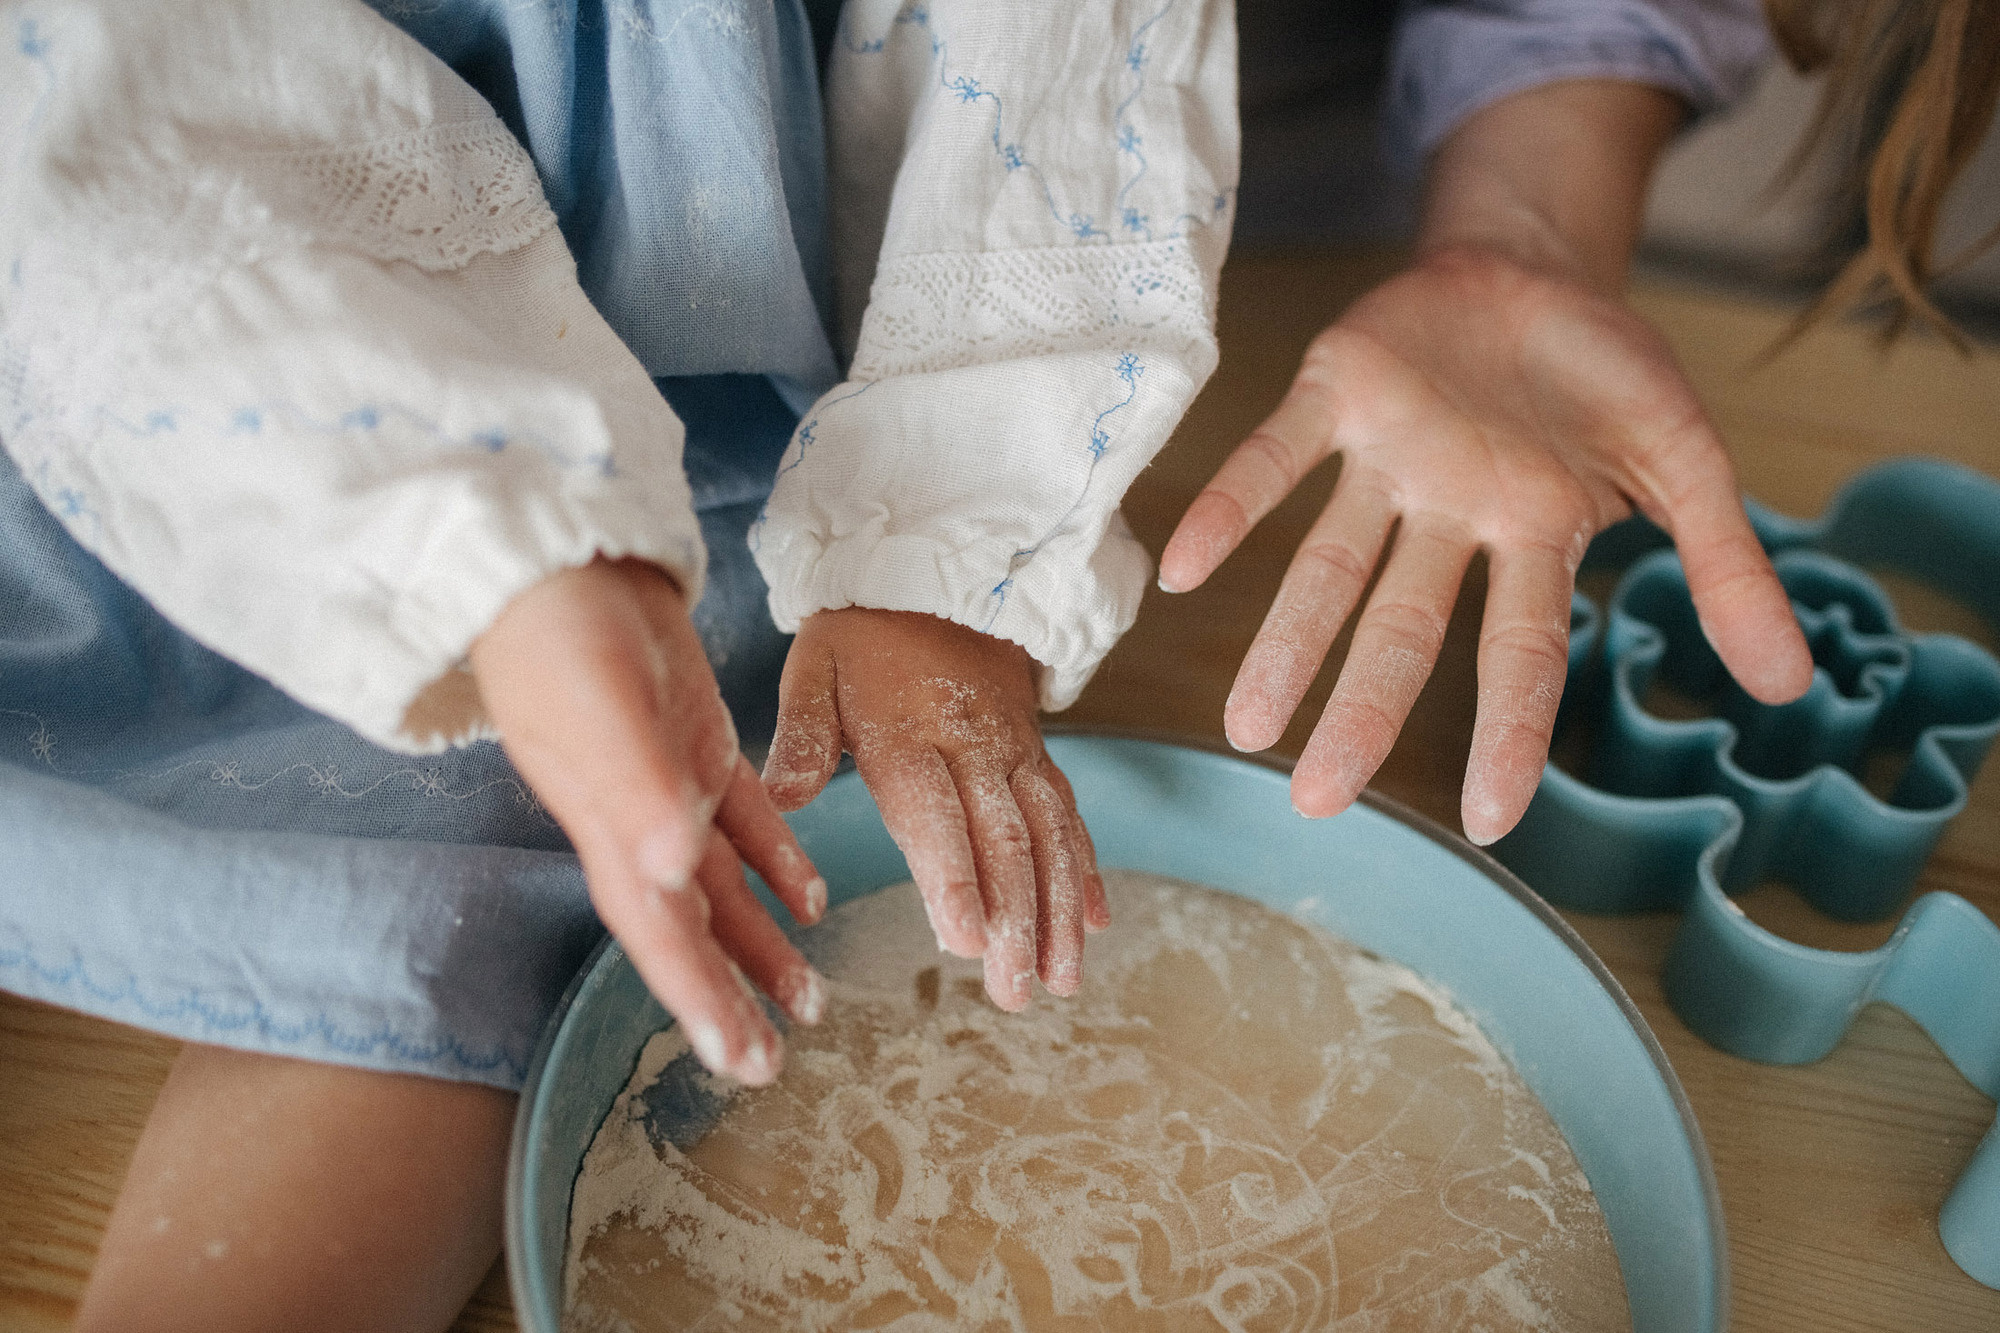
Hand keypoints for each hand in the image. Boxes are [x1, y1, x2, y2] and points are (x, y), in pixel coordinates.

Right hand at [470, 558, 828, 1085]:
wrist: (557, 554)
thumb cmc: (560, 634)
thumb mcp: (599, 712)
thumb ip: (635, 791)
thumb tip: (674, 873)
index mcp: (612, 830)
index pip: (660, 936)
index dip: (698, 1002)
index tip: (738, 1064)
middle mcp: (639, 821)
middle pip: (689, 930)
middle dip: (728, 997)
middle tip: (770, 1067)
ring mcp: (667, 780)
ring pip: (721, 886)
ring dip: (760, 942)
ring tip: (810, 999)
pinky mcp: (693, 737)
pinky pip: (743, 816)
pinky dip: (775, 859)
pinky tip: (811, 896)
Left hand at [762, 608, 1106, 1010]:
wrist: (932, 573)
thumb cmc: (860, 637)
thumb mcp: (814, 670)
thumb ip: (802, 739)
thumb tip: (779, 797)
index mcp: (908, 734)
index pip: (936, 816)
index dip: (954, 879)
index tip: (964, 942)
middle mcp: (973, 747)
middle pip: (1003, 841)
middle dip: (1015, 923)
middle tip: (1016, 994)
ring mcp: (1013, 752)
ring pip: (1048, 837)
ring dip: (1058, 912)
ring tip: (1063, 981)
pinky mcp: (1037, 753)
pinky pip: (1069, 814)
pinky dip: (1084, 869)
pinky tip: (1095, 924)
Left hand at [1159, 244, 1813, 842]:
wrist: (1534, 264)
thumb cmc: (1604, 372)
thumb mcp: (1686, 456)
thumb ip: (1726, 563)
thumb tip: (1788, 683)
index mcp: (1533, 534)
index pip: (1522, 651)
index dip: (1507, 729)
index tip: (1492, 822)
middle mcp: (1449, 514)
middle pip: (1403, 627)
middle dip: (1362, 712)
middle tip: (1313, 800)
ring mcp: (1387, 457)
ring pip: (1328, 562)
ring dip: (1284, 639)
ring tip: (1243, 724)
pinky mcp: (1334, 391)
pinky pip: (1274, 455)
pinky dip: (1231, 507)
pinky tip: (1180, 566)